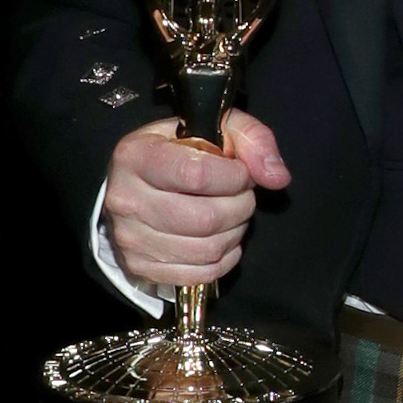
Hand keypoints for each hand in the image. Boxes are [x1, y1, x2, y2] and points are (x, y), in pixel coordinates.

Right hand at [105, 110, 288, 288]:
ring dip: (235, 233)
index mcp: (136, 156)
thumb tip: (277, 177)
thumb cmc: (182, 151)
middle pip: (205, 218)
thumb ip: (254, 141)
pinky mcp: (139, 266)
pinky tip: (222, 238)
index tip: (242, 173)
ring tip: (233, 215)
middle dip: (240, 207)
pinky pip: (199, 274)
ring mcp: (129, 238)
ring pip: (206, 249)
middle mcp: (125, 199)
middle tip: (241, 196)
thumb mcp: (217, 128)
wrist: (138, 183)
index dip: (235, 177)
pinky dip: (223, 259)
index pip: (196, 175)